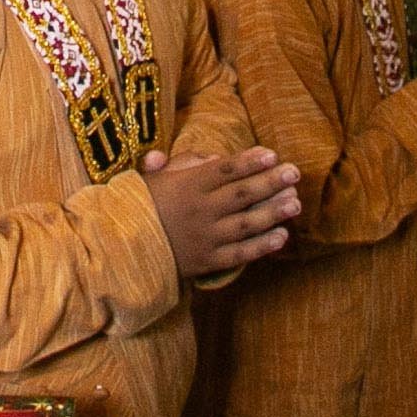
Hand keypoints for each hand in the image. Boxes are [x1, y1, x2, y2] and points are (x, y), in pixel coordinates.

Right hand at [139, 143, 300, 279]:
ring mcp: (205, 238)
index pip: (224, 170)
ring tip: (295, 203)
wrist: (121, 249)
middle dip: (269, 182)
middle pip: (240, 194)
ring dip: (273, 213)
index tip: (272, 154)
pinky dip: (261, 246)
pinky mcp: (207, 262)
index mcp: (186, 186)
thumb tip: (209, 157)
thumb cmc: (140, 207)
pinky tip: (281, 236)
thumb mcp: (152, 178)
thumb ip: (178, 163)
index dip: (249, 162)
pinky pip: (239, 254)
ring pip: (245, 224)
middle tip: (294, 172)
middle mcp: (199, 211)